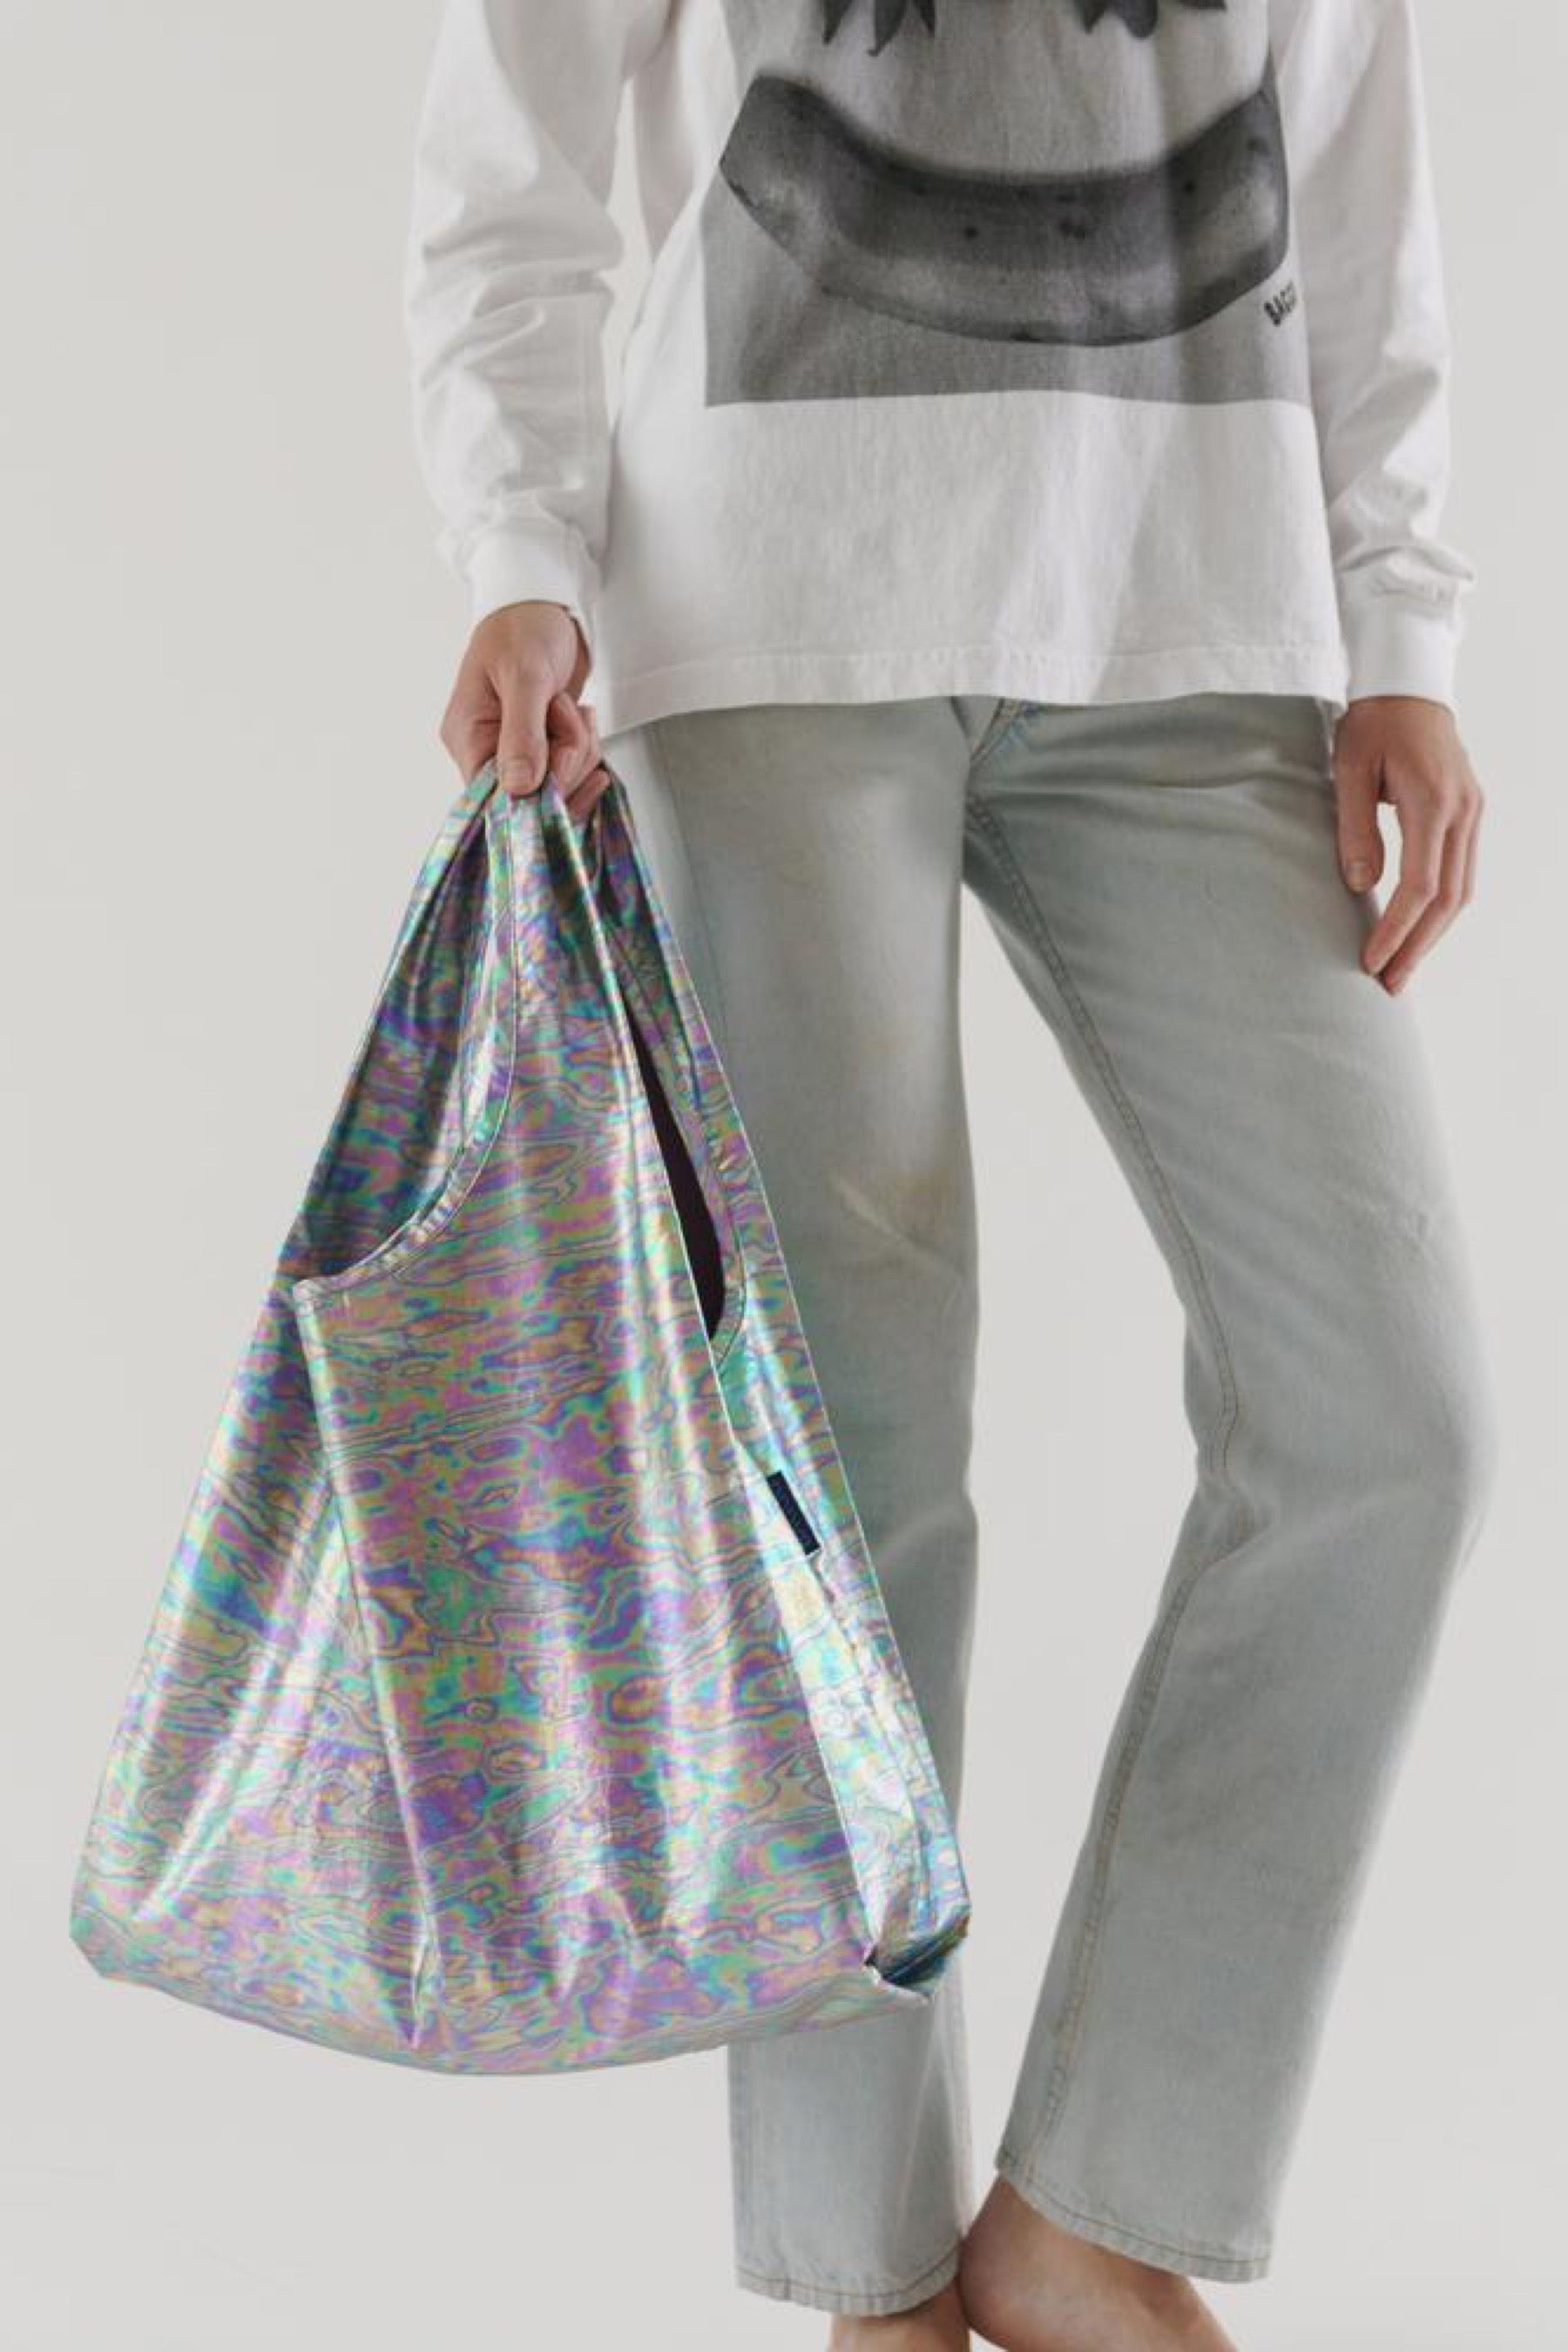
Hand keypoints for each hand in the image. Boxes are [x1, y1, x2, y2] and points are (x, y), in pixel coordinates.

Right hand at [439, 600, 611, 823]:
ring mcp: (519, 751)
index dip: (535, 796)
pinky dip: (586, 747)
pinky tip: (582, 719)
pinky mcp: (545, 747)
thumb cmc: (523, 626)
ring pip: (562, 784)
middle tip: (564, 714)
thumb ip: (522, 734)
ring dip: (580, 747)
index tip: (561, 768)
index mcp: (469, 738)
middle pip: (535, 797)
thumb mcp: (524, 676)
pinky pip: (574, 770)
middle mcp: (489, 751)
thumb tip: (518, 788)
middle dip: (566, 760)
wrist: (545, 602)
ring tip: (570, 707)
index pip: (496, 800)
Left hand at [1331, 694, 1484, 993]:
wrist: (1408, 684)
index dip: (1396, 929)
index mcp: (1433, 801)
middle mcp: (1463, 811)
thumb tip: (1359, 885)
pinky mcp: (1470, 812)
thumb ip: (1354, 828)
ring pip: (1462, 891)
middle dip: (1417, 946)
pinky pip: (1462, 872)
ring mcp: (1473, 812)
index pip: (1419, 885)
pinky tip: (1418, 931)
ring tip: (1401, 969)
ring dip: (1432, 934)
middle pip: (1448, 899)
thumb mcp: (1349, 770)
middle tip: (1388, 985)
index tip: (1370, 960)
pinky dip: (1442, 908)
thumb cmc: (1371, 723)